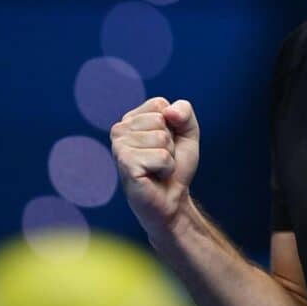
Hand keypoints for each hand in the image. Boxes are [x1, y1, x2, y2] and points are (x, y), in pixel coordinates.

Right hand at [110, 97, 200, 236]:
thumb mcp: (187, 133)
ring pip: (162, 138)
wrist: (172, 201)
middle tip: (162, 159)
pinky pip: (162, 156)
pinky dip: (166, 168)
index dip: (173, 126)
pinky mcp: (125, 163)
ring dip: (168, 157)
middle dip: (170, 143)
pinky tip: (154, 176)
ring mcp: (119, 146)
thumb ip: (184, 113)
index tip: (166, 144)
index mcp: (131, 119)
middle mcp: (120, 129)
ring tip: (157, 169)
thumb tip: (168, 113)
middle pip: (161, 120)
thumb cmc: (176, 167)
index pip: (160, 104)